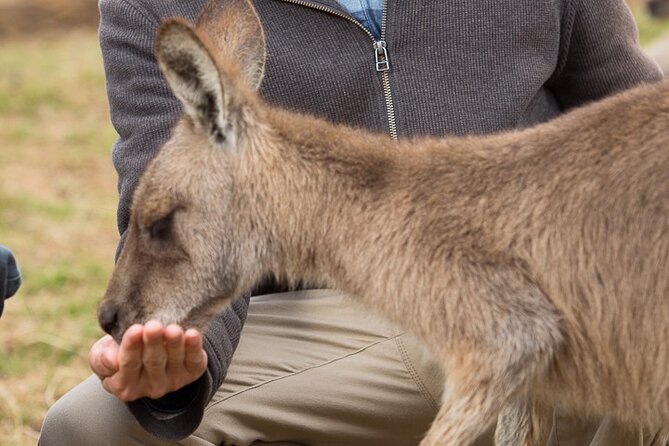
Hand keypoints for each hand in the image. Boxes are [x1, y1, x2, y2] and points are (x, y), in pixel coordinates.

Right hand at [88, 320, 207, 400]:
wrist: (145, 350)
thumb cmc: (119, 351)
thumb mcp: (102, 354)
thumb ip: (101, 359)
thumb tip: (112, 361)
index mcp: (124, 385)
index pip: (128, 364)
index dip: (131, 347)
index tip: (135, 329)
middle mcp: (150, 386)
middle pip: (153, 362)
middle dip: (153, 343)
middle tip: (153, 326)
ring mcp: (173, 381)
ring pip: (175, 361)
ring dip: (174, 344)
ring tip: (173, 329)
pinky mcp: (192, 372)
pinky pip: (195, 361)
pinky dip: (195, 348)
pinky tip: (193, 334)